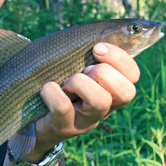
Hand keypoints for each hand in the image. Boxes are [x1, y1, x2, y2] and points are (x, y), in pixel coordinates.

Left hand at [31, 43, 139, 157]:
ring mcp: (86, 121)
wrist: (32, 121)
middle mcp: (104, 108)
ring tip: (67, 83)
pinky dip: (53, 93)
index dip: (120, 59)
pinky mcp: (64, 127)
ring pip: (100, 101)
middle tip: (84, 70)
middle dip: (103, 73)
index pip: (133, 76)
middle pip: (126, 92)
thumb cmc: (56, 85)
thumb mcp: (74, 68)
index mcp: (111, 90)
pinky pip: (63, 108)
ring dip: (81, 83)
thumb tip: (94, 37)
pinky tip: (47, 88)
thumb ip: (86, 55)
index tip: (97, 48)